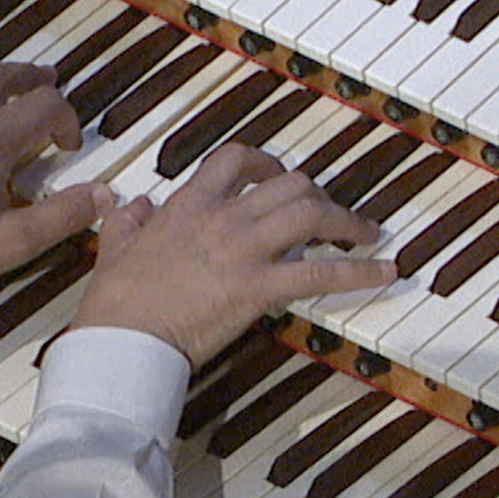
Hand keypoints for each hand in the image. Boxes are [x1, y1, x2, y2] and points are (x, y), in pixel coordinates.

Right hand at [72, 144, 397, 367]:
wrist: (121, 337)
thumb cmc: (115, 301)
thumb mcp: (113, 248)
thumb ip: (124, 221)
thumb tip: (127, 204)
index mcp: (188, 205)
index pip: (235, 160)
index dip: (267, 162)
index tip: (279, 174)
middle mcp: (223, 218)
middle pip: (288, 184)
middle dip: (317, 194)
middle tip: (330, 213)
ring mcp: (244, 250)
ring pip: (311, 214)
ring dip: (347, 221)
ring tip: (369, 234)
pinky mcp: (258, 288)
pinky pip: (320, 272)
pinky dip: (359, 271)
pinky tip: (385, 271)